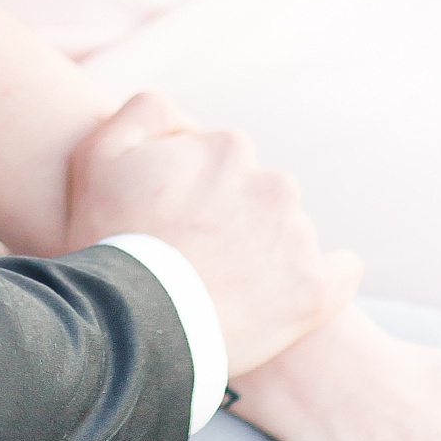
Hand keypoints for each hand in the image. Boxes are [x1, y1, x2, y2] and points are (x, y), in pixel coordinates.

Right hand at [65, 94, 360, 377]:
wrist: (133, 327)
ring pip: (289, 235)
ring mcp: (297, 237)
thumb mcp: (100, 153)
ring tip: (225, 288)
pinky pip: (341, 272)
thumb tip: (190, 121)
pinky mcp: (315, 289)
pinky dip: (325, 278)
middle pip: (259, 198)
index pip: (223, 164)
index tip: (174, 223)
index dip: (196, 193)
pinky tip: (289, 294)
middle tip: (198, 259)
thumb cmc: (109, 239)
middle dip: (234, 220)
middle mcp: (274, 184)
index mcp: (230, 149)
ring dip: (266, 253)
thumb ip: (146, 113)